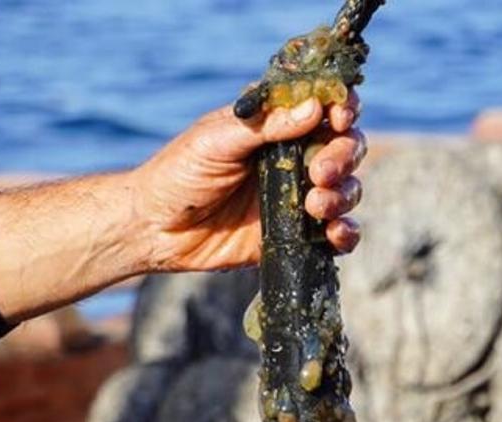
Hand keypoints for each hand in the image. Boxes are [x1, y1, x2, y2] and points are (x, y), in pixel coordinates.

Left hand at [130, 92, 366, 271]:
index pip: (324, 107)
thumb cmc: (178, 173)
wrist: (155, 228)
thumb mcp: (217, 140)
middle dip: (343, 156)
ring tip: (314, 204)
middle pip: (345, 147)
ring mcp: (295, 196)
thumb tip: (313, 108)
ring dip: (342, 195)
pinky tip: (334, 234)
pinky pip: (334, 234)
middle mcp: (292, 157)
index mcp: (276, 125)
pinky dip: (345, 233)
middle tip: (320, 172)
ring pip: (346, 189)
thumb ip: (265, 125)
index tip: (338, 118)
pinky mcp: (293, 234)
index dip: (342, 109)